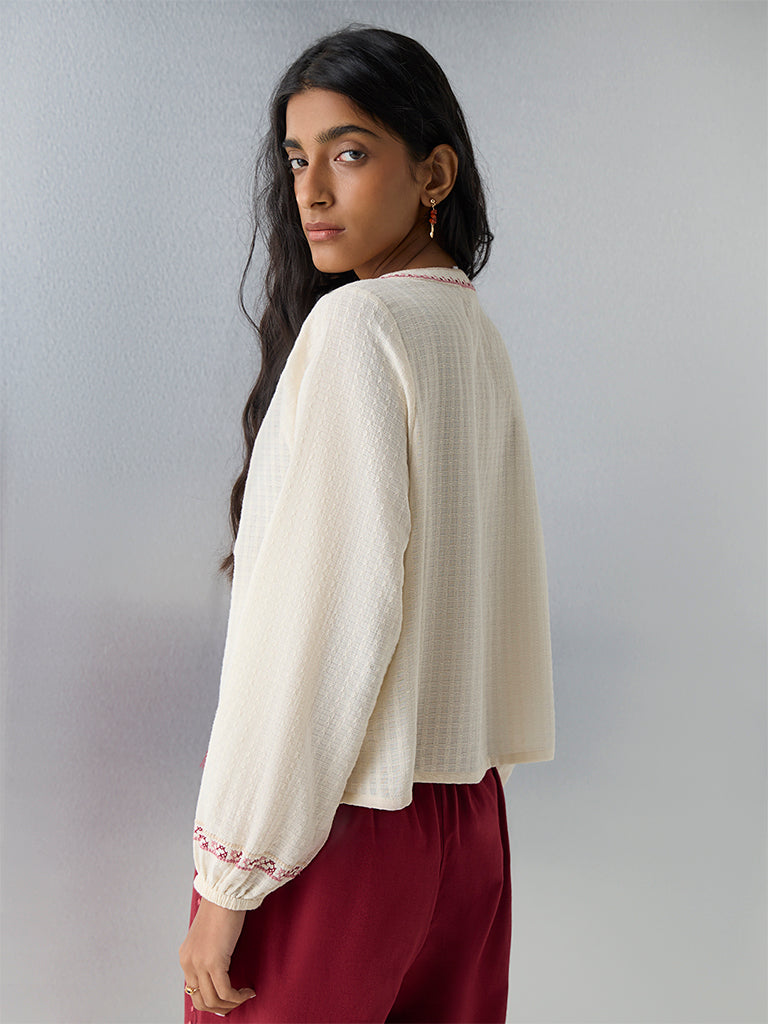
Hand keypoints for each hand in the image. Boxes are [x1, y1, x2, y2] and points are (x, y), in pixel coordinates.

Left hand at [179, 896, 255, 1015]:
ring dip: (232, 1004)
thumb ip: (209, 954)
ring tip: (245, 995)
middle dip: (221, 1007)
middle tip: (237, 1002)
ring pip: (213, 1000)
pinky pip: (225, 991)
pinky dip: (238, 996)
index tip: (228, 999)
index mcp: (186, 957)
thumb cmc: (222, 910)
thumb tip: (220, 972)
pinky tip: (249, 990)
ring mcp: (199, 963)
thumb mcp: (210, 936)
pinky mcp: (213, 962)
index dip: (212, 1000)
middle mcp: (189, 962)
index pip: (194, 990)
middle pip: (201, 1000)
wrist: (224, 893)